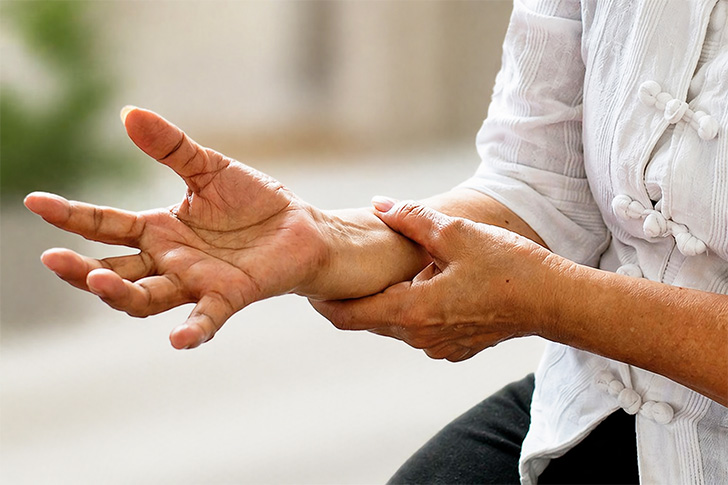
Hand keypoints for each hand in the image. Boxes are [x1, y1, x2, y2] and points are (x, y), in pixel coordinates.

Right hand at [25, 107, 331, 348]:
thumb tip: (128, 112)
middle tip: (54, 260)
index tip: (36, 202)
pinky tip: (178, 338)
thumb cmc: (253, 202)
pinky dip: (194, 329)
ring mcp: (198, 281)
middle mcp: (170, 261)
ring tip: (99, 281)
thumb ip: (172, 147)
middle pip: (116, 272)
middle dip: (83, 271)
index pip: (106, 226)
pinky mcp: (231, 294)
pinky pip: (208, 317)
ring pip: (148, 298)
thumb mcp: (209, 168)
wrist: (299, 228)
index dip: (72, 216)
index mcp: (159, 230)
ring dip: (122, 295)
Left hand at [311, 199, 556, 361]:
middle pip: (369, 320)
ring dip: (385, 301)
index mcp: (413, 311)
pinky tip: (420, 284)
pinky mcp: (456, 347)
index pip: (348, 317)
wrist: (554, 300)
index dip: (323, 303)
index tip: (308, 287)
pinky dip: (411, 310)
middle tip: (340, 272)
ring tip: (380, 272)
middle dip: (352, 298)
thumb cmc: (509, 266)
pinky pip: (420, 330)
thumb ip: (412, 219)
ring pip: (395, 324)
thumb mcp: (457, 233)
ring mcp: (439, 346)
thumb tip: (379, 204)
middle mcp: (420, 337)